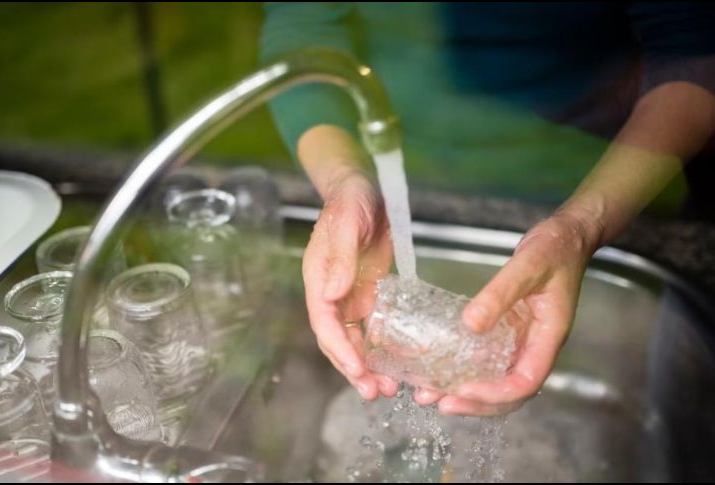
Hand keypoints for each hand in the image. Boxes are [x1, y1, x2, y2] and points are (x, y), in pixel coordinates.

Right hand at [302, 170, 398, 399]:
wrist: (364, 188)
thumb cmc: (350, 201)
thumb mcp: (347, 223)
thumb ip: (341, 259)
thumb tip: (334, 295)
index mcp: (319, 279)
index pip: (324, 322)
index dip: (338, 348)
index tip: (356, 368)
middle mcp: (332, 293)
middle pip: (337, 339)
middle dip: (353, 368)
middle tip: (374, 392)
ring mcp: (350, 295)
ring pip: (355, 339)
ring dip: (367, 365)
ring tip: (386, 388)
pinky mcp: (368, 293)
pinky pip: (372, 328)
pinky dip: (381, 348)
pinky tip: (395, 364)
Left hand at [413, 208, 602, 415]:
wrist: (565, 237)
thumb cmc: (554, 250)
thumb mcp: (527, 267)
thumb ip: (500, 294)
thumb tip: (471, 324)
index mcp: (548, 338)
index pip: (525, 382)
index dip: (495, 394)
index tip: (463, 391)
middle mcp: (536, 346)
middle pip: (509, 392)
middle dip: (475, 403)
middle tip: (440, 402)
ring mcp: (523, 341)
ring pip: (497, 380)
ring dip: (466, 392)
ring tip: (430, 393)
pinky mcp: (510, 332)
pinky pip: (490, 360)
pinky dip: (466, 369)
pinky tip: (441, 368)